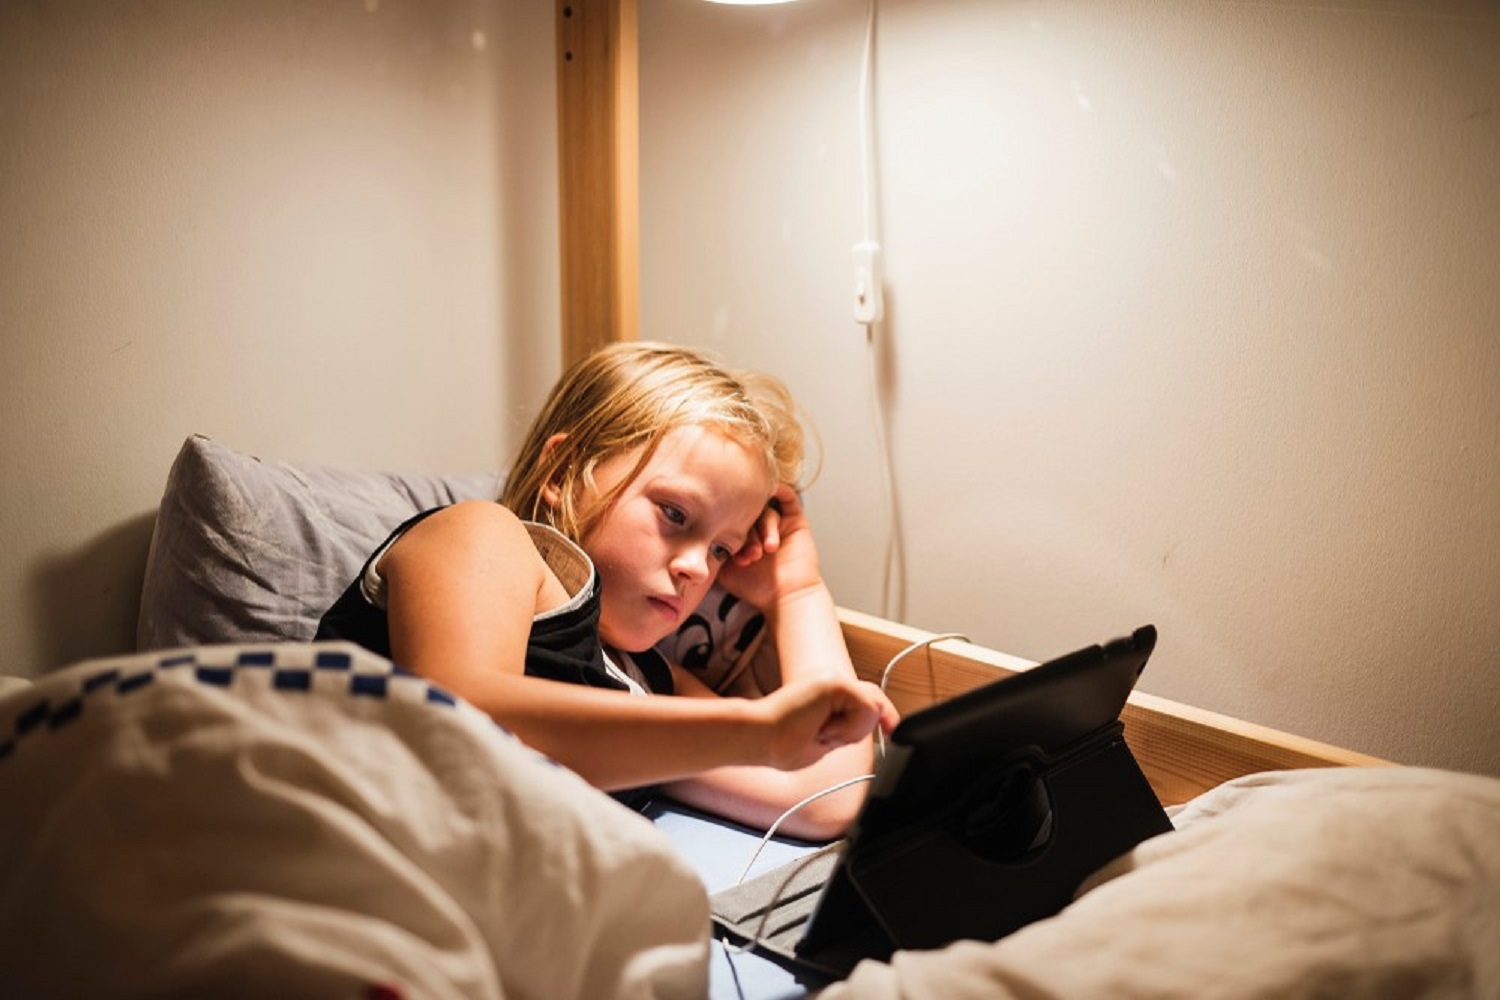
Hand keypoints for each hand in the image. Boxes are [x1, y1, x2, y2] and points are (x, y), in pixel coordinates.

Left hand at [717, 484, 822, 611]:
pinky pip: (787, 496)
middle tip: (749, 556)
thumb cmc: (756, 589)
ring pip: (765, 509)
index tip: (731, 555)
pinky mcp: (795, 520)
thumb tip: (692, 538)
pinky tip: (773, 493)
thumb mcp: (725, 570)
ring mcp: (778, 523)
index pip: (731, 519)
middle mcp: (759, 528)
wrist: (786, 598)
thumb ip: (711, 552)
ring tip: (765, 551)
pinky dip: (779, 491)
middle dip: (746, 533)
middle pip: (747, 512)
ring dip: (764, 529)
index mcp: (743, 537)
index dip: (729, 533)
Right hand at [755, 675, 899, 771]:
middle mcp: (832, 680)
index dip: (884, 712)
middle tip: (829, 738)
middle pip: (874, 700)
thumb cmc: (780, 745)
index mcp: (827, 693)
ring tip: (821, 734)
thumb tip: (871, 729)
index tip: (892, 729)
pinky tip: (824, 729)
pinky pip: (865, 709)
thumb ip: (846, 730)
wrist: (760, 738)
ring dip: (850, 731)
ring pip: (872, 708)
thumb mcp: (824, 740)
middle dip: (862, 727)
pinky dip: (848, 727)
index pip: (866, 696)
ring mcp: (833, 678)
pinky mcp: (835, 682)